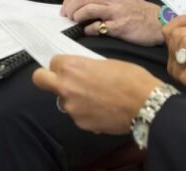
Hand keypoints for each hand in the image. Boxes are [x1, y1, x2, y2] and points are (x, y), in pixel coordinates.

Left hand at [32, 56, 161, 133]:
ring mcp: (72, 108)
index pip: (52, 62)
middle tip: (63, 79)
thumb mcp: (105, 62)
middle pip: (40, 80)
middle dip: (47, 78)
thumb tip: (79, 71)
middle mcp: (66, 87)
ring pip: (63, 99)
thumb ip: (85, 66)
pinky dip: (85, 111)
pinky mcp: (81, 123)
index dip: (62, 64)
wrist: (145, 104)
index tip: (69, 67)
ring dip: (72, 97)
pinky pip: (77, 114)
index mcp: (71, 67)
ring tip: (95, 97)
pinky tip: (101, 108)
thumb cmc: (130, 78)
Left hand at [60, 0, 162, 45]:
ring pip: (87, 10)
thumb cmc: (136, 10)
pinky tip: (88, 31)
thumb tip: (79, 5)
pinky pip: (97, 26)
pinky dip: (88, 29)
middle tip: (67, 17)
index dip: (69, 0)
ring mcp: (115, 11)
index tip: (65, 9)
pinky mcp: (119, 26)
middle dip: (69, 8)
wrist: (157, 21)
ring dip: (76, 17)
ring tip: (76, 22)